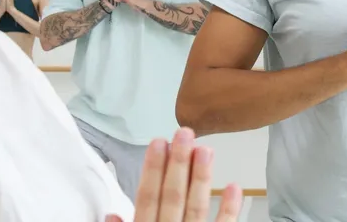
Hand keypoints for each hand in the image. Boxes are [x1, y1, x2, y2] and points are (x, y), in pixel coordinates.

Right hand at [106, 128, 241, 221]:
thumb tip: (111, 214)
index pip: (146, 198)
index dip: (152, 170)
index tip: (158, 142)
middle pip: (171, 197)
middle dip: (178, 163)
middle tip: (184, 133)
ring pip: (196, 207)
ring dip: (201, 178)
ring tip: (205, 149)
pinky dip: (228, 209)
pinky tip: (234, 186)